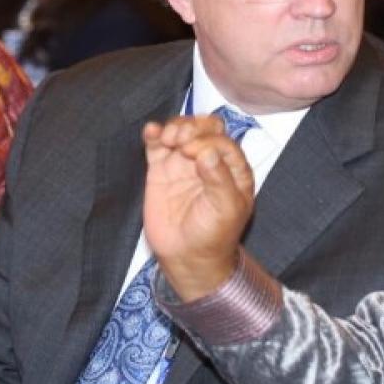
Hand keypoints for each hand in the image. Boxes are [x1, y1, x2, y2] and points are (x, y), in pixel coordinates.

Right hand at [143, 116, 254, 301]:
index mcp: (233, 168)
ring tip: (167, 139)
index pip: (223, 141)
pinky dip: (153, 133)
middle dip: (192, 127)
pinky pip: (157, 144)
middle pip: (204, 128)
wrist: (187, 257)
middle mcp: (210, 160)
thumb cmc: (214, 234)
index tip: (194, 152)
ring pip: (181, 131)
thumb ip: (219, 179)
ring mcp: (184, 162)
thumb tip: (207, 151)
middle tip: (180, 141)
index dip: (208, 140)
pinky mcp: (161, 169)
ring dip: (174, 127)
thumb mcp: (226, 209)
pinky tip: (151, 132)